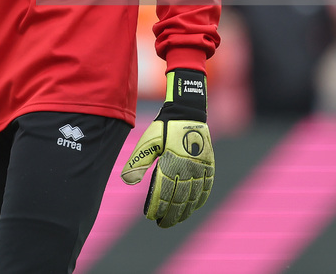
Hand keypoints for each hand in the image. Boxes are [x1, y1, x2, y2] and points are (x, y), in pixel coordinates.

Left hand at [121, 69, 213, 227]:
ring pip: (193, 196)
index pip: (163, 192)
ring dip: (184, 211)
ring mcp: (200, 168)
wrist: (186, 112)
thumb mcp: (148, 141)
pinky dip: (200, 200)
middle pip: (179, 199)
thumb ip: (138, 161)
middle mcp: (187, 168)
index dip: (157, 206)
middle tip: (161, 224)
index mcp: (170, 162)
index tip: (150, 216)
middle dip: (170, 214)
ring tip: (175, 220)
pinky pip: (206, 188)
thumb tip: (126, 180)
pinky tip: (193, 208)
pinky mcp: (209, 165)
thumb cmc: (163, 127)